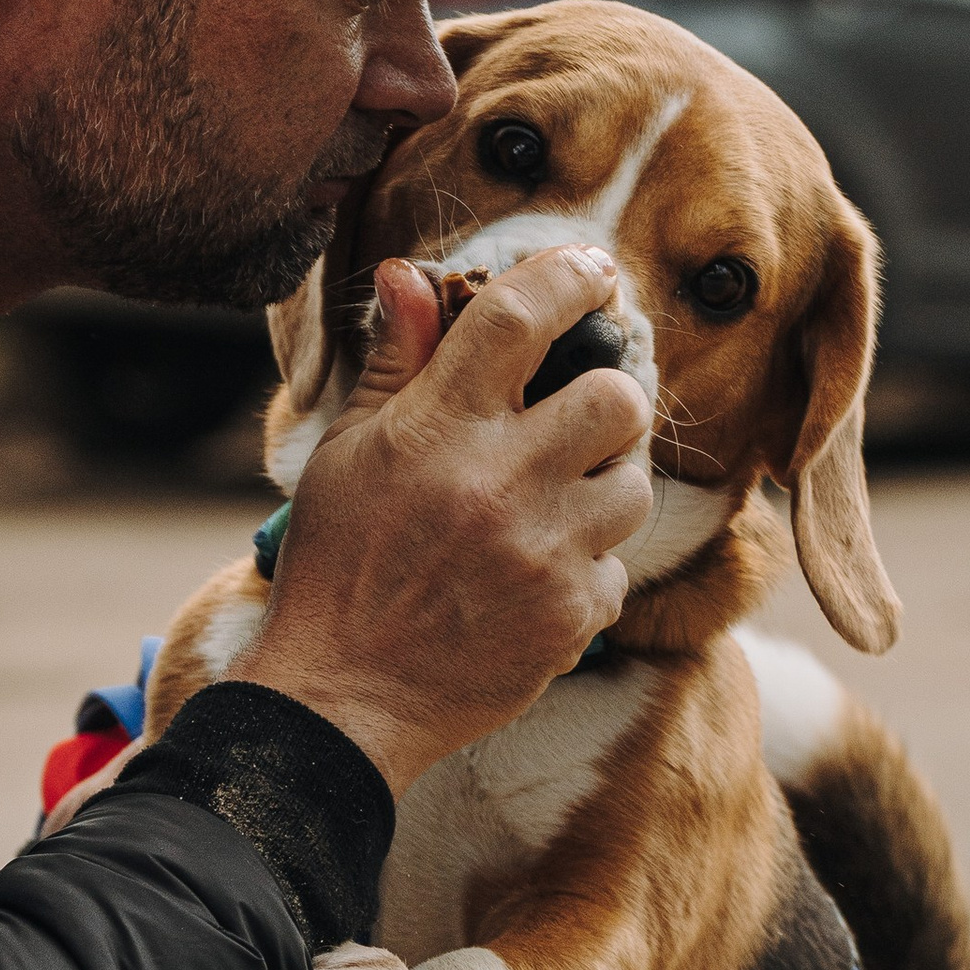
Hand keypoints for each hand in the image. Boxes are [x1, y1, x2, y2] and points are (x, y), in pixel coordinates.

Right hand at [239, 245, 651, 795]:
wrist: (341, 699)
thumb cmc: (337, 569)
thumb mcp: (347, 454)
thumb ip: (394, 363)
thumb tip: (410, 273)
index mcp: (436, 427)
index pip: (522, 315)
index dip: (570, 277)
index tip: (593, 271)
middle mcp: (499, 480)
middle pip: (617, 397)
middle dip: (607, 400)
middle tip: (578, 421)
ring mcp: (542, 551)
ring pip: (633, 486)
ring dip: (603, 490)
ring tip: (554, 510)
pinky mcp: (571, 616)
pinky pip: (617, 569)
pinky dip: (586, 572)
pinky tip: (536, 582)